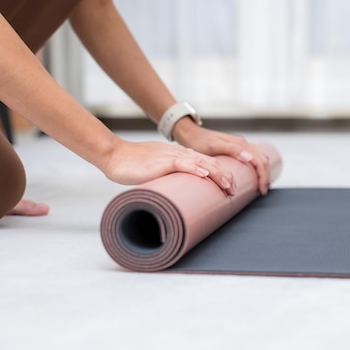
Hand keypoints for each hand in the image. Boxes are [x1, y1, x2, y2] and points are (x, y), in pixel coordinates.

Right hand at [102, 139, 236, 194]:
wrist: (115, 156)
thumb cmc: (133, 166)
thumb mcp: (158, 171)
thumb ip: (170, 178)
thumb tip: (178, 196)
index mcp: (180, 156)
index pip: (207, 163)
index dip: (221, 173)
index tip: (230, 187)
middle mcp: (180, 154)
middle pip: (210, 163)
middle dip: (225, 176)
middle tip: (235, 190)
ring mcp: (172, 157)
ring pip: (201, 163)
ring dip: (217, 174)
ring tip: (228, 185)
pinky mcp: (162, 162)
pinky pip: (182, 163)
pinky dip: (195, 168)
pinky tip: (205, 174)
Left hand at [172, 118, 270, 194]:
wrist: (190, 133)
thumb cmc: (199, 141)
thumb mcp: (213, 146)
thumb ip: (232, 149)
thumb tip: (250, 158)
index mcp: (240, 143)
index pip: (259, 161)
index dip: (262, 176)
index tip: (261, 190)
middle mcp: (243, 142)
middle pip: (263, 160)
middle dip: (265, 176)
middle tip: (262, 191)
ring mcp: (242, 144)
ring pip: (261, 157)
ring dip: (264, 172)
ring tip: (261, 186)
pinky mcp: (238, 146)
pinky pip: (255, 156)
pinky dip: (259, 166)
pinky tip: (256, 174)